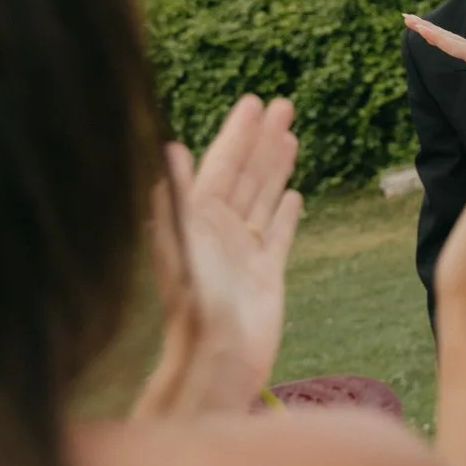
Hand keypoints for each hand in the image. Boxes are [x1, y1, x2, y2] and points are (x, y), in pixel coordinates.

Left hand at [137, 95, 301, 416]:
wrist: (219, 363)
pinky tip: (295, 195)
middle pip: (246, 174)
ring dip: (277, 166)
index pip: (222, 164)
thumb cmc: (197, 308)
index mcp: (198, 219)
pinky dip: (287, 213)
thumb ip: (178, 197)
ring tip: (291, 136)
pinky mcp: (267, 274)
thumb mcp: (184, 246)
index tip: (254, 102)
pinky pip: (279, 234)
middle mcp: (220, 230)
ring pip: (264, 197)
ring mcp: (244, 251)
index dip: (237, 133)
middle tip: (284, 104)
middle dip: (263, 140)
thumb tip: (170, 146)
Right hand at [404, 14, 465, 95]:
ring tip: (413, 22)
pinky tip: (436, 37)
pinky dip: (441, 37)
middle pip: (445, 36)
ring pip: (449, 37)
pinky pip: (455, 42)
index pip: (450, 44)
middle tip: (405, 16)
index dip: (432, 36)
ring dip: (430, 30)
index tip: (416, 26)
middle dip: (424, 27)